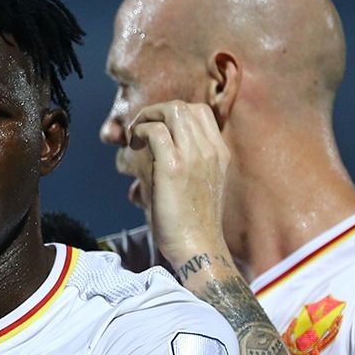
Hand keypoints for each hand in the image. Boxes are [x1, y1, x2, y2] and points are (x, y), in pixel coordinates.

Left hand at [126, 101, 229, 272]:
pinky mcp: (174, 167)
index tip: (158, 129)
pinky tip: (134, 145)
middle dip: (157, 111)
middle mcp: (210, 150)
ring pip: (173, 111)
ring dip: (148, 117)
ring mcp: (194, 156)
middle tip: (141, 129)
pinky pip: (155, 131)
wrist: (199, 247)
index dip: (174, 114)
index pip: (201, 112)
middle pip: (185, 107)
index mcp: (219, 153)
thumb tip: (157, 150)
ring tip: (136, 136)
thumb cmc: (193, 223)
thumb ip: (188, 163)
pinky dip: (140, 131)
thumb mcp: (199, 185)